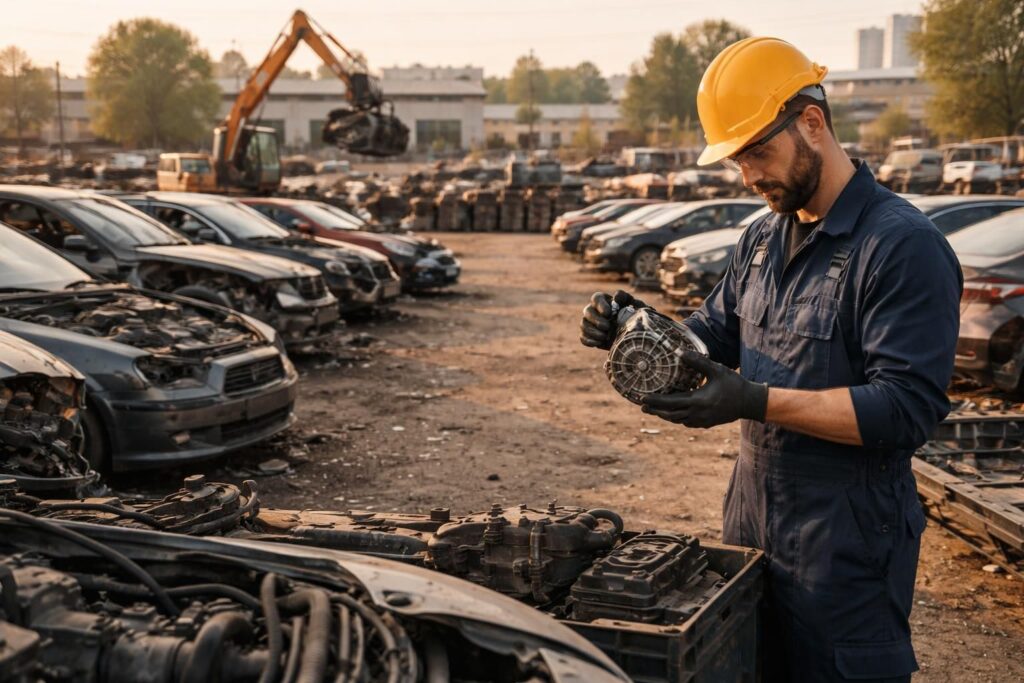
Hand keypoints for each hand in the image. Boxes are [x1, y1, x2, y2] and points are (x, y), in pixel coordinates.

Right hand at [580, 290, 647, 349]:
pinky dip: (589, 340)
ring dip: (592, 331)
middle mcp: (596, 311)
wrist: (638, 337)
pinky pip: (583, 337)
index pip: (596, 298)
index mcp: (606, 301)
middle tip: (607, 327)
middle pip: (587, 311)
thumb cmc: (638, 317)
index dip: (600, 305)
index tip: (608, 313)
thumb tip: (615, 296)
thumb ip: (626, 298)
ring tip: (605, 336)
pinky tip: (599, 342)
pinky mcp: (592, 337)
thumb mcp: (635, 305)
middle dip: (596, 320)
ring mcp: (592, 324)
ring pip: (583, 324)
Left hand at [641, 349, 767, 427]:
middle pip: (670, 414)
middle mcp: (697, 414)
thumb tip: (679, 351)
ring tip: (654, 410)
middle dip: (655, 410)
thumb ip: (697, 361)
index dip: (655, 401)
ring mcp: (702, 420)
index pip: (670, 402)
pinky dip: (677, 418)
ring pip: (677, 420)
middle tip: (642, 406)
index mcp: (697, 401)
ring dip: (665, 415)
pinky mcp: (706, 423)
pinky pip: (686, 422)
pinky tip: (674, 413)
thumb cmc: (734, 384)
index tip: (642, 399)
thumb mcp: (716, 370)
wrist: (750, 403)